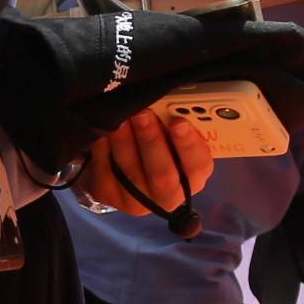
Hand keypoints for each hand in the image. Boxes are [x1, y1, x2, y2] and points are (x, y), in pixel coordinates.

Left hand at [74, 106, 216, 221]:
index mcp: (191, 179)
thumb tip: (169, 102)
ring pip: (130, 172)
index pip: (198, 166)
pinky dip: (104, 146)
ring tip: (122, 117)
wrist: (122, 169)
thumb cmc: (156, 146)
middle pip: (163, 175)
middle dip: (152, 141)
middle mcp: (167, 196)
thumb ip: (176, 125)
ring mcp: (136, 201)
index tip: (178, 122)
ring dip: (125, 140)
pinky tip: (105, 129)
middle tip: (143, 114)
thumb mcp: (172, 137)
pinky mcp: (108, 196)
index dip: (189, 145)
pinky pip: (105, 171)